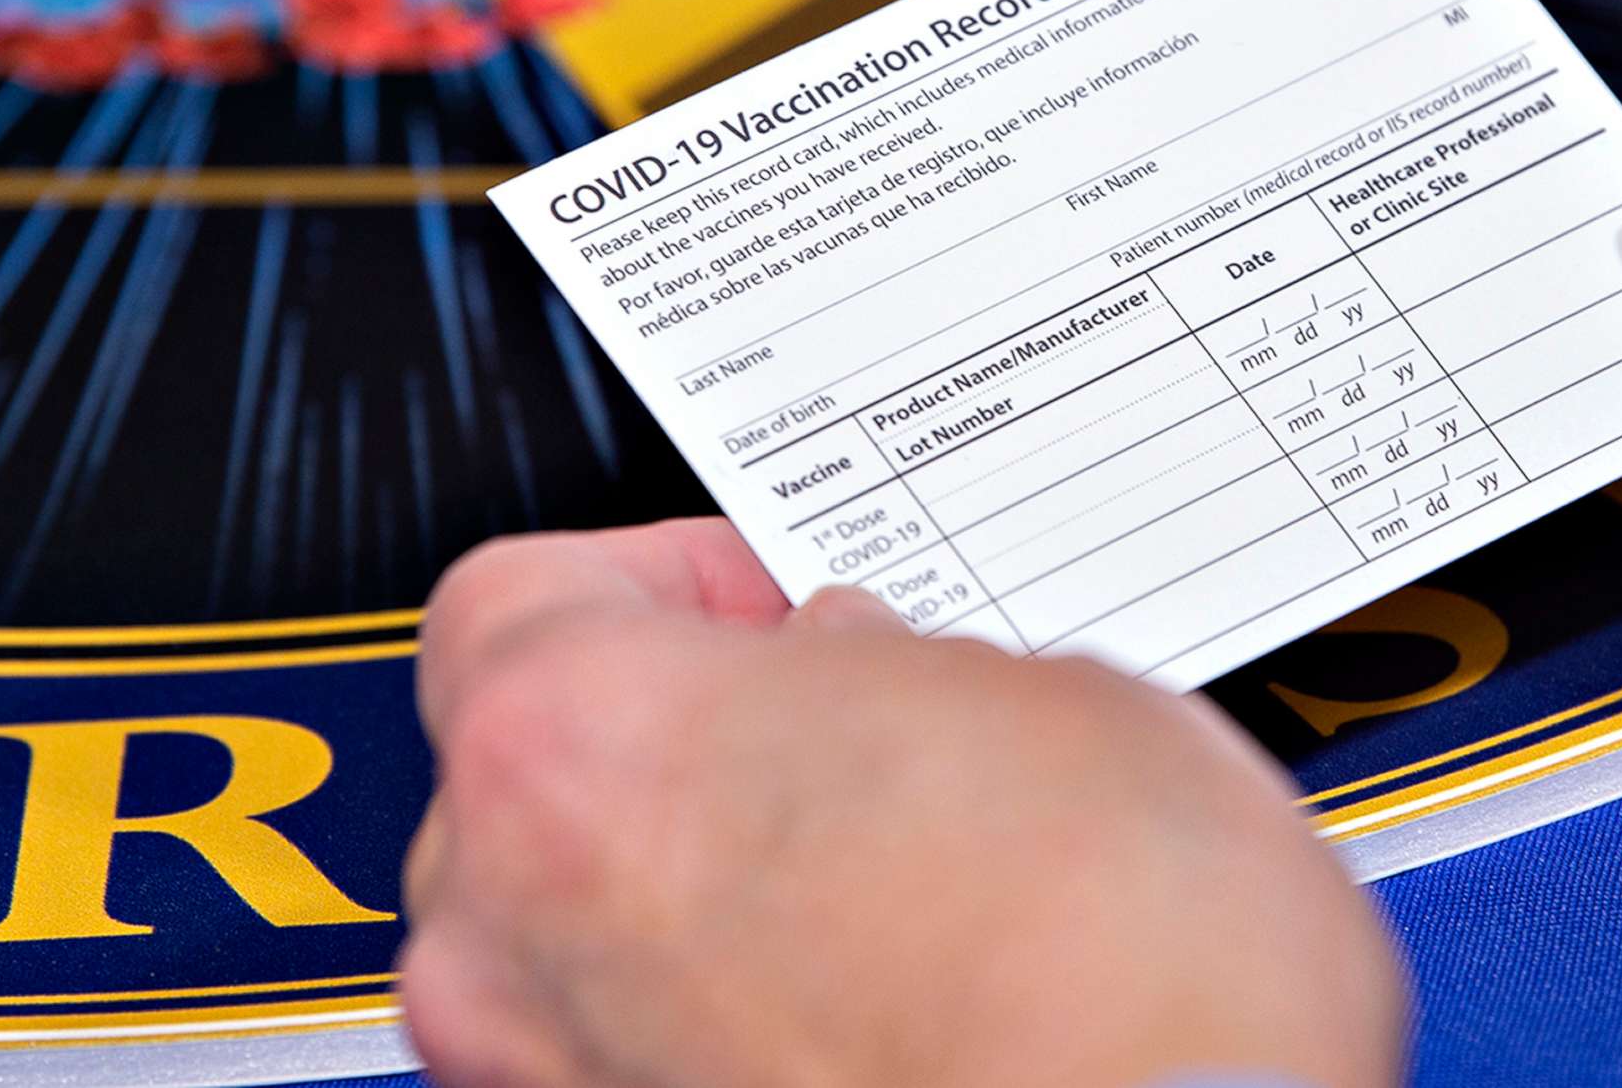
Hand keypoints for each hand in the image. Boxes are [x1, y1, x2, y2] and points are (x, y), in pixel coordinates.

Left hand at [400, 518, 1407, 1087]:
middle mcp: (511, 927)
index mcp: (570, 741)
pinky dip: (731, 1014)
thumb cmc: (1110, 968)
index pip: (523, 597)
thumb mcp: (1040, 697)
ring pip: (583, 933)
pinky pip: (644, 1051)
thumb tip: (874, 676)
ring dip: (703, 888)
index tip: (773, 600)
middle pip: (536, 777)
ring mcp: (560, 1076)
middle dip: (687, 743)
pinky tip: (880, 988)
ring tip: (890, 872)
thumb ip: (890, 663)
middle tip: (845, 728)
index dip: (675, 583)